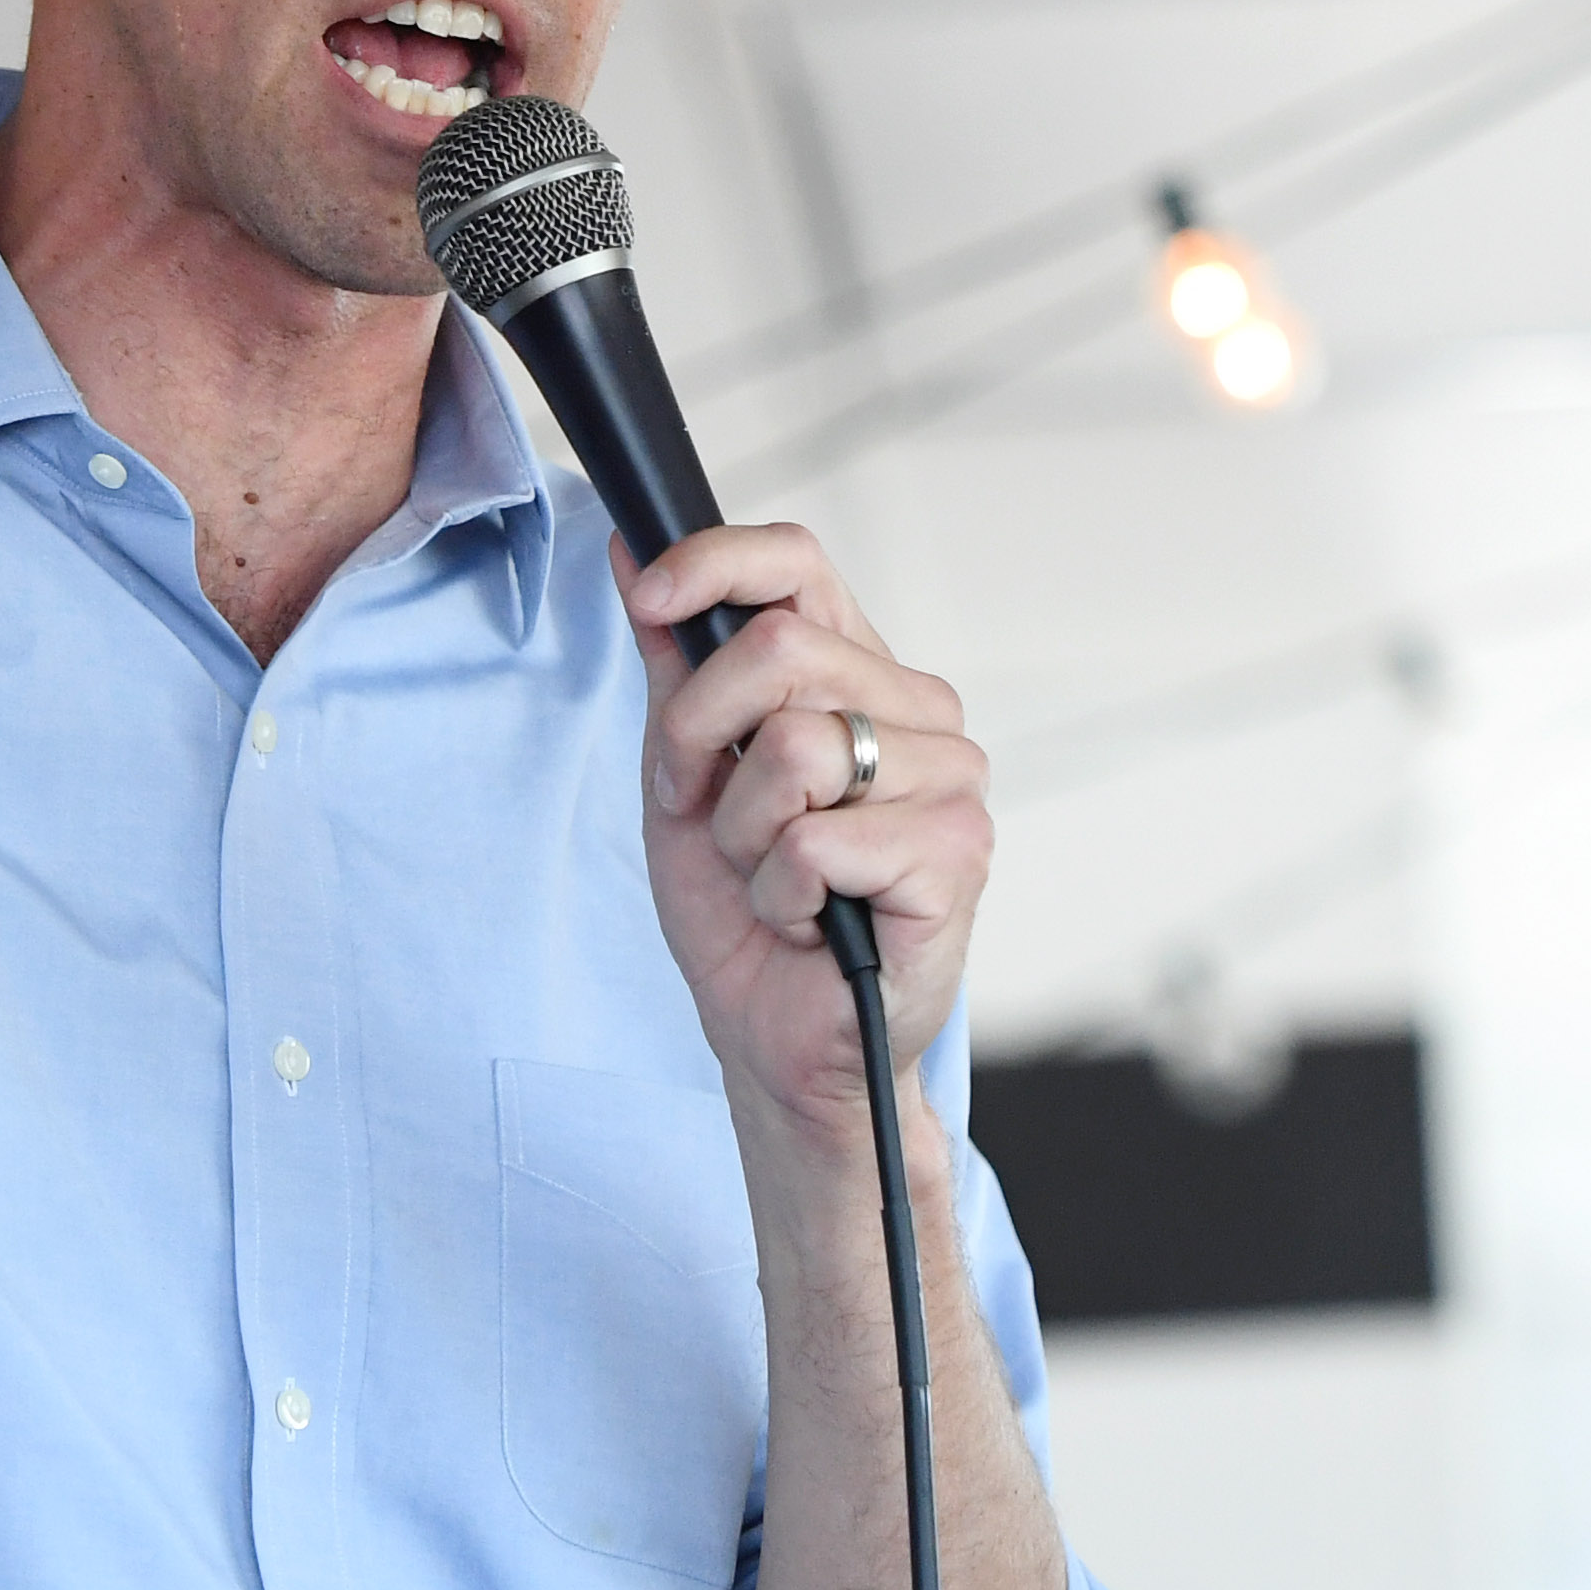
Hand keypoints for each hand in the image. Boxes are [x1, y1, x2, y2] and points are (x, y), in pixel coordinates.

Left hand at [612, 525, 992, 1143]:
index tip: (650, 599)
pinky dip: (781, 892)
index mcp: (855, 672)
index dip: (714, 563)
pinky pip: (817, 841)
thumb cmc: (743, 908)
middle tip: (708, 812)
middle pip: (778, 648)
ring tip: (773, 875)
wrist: (778, 1038)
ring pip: (796, 747)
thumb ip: (673, 667)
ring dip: (742, 831)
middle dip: (699, 739)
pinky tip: (810, 919)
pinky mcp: (957, 855)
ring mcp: (949, 781)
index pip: (797, 561)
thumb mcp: (680, 773)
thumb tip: (633, 551)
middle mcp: (917, 713)